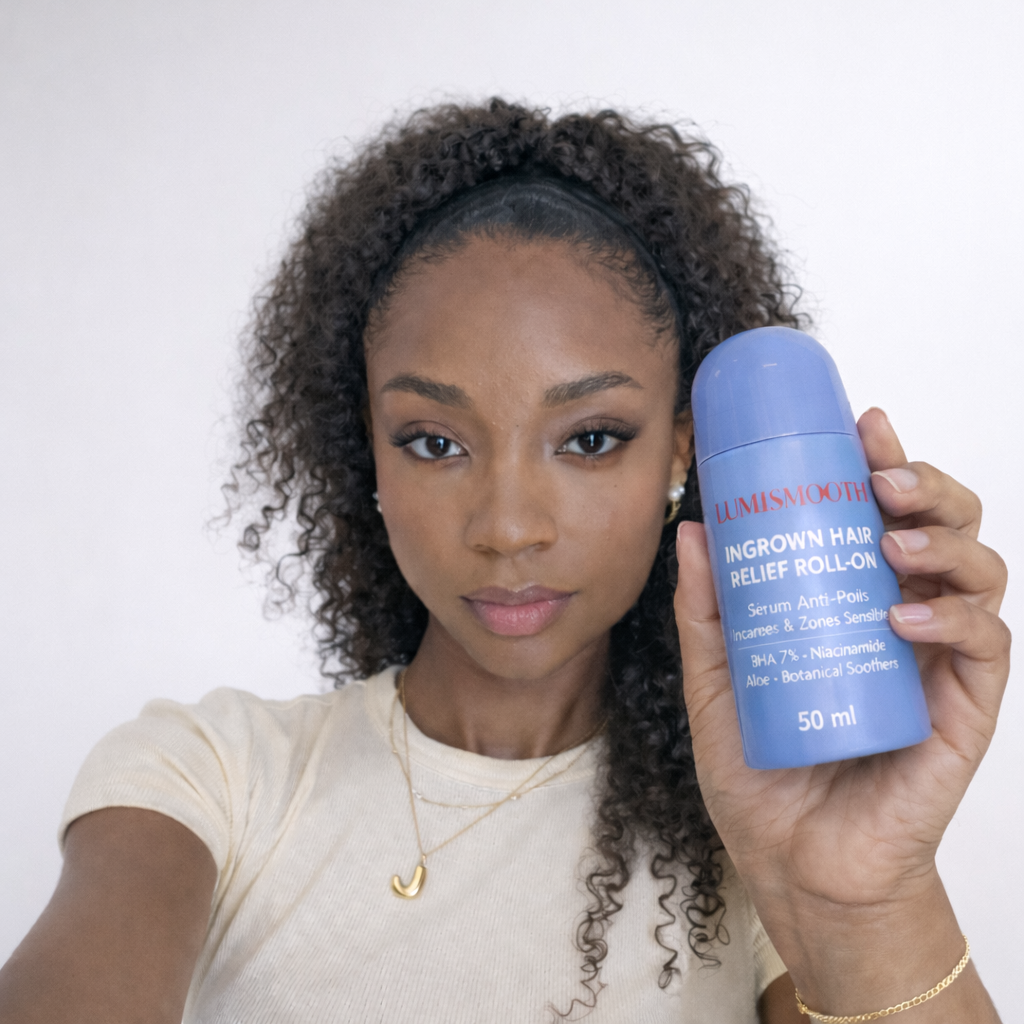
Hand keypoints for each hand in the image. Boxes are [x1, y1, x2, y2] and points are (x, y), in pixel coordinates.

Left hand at [675, 408, 1008, 1019]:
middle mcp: (906, 621)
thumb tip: (694, 529)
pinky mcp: (963, 712)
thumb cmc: (761, 770)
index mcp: (855, 603)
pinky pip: (986, 647)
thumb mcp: (718, 678)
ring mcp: (939, 664)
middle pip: (945, 529)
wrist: (792, 861)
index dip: (885, 464)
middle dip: (926, 485)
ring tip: (892, 538)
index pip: (884, 518)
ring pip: (979, 573)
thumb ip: (708, 610)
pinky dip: (953, 619)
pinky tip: (905, 615)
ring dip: (945, 540)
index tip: (861, 425)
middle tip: (883, 474)